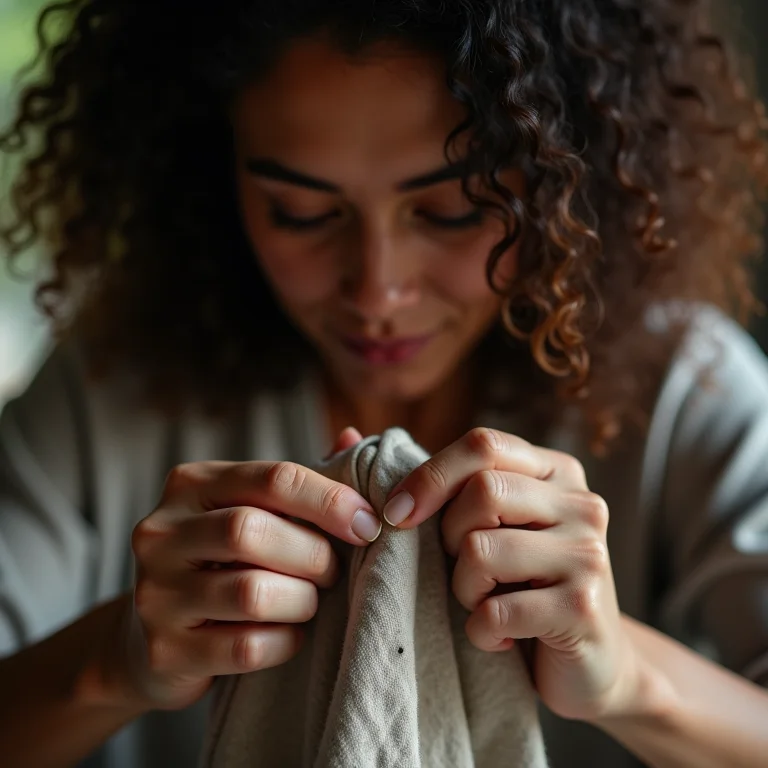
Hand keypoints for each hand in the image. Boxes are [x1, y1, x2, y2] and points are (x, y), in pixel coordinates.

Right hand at [109, 428, 376, 710]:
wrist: (155, 637)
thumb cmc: (225, 560)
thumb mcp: (254, 510)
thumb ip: (300, 482)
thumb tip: (353, 437)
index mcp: (191, 484)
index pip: (273, 478)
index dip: (330, 500)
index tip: (367, 524)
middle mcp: (161, 531)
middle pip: (252, 531)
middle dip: (313, 554)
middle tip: (334, 571)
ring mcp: (155, 592)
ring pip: (252, 592)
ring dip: (302, 600)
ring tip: (309, 600)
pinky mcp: (164, 650)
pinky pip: (246, 647)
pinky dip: (284, 642)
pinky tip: (288, 634)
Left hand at [384, 427, 640, 721]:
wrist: (590, 663)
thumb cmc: (517, 584)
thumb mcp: (481, 525)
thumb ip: (427, 482)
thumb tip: (342, 435)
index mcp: (556, 472)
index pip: (482, 444)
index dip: (429, 476)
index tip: (395, 515)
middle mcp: (581, 503)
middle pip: (481, 492)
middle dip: (449, 539)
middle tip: (463, 570)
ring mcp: (589, 553)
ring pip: (481, 549)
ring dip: (463, 589)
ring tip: (485, 603)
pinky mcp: (583, 607)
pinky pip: (495, 610)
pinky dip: (480, 630)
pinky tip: (502, 637)